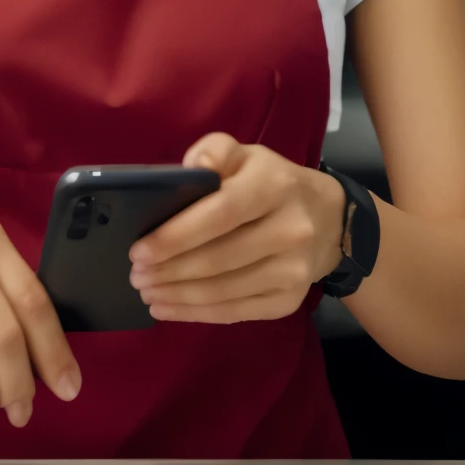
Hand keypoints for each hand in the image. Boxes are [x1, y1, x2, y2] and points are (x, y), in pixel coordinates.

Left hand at [127, 132, 346, 323]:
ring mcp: (293, 271)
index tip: (138, 250)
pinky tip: (169, 308)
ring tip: (147, 291)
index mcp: (273, 187)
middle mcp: (289, 231)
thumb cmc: (270, 182)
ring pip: (224, 291)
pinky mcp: (290, 300)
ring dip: (178, 295)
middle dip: (169, 271)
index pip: (219, 214)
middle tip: (135, 275)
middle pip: (218, 259)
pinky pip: (236, 312)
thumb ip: (215, 151)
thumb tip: (188, 169)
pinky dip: (198, 313)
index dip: (175, 236)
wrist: (329, 220)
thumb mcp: (246, 154)